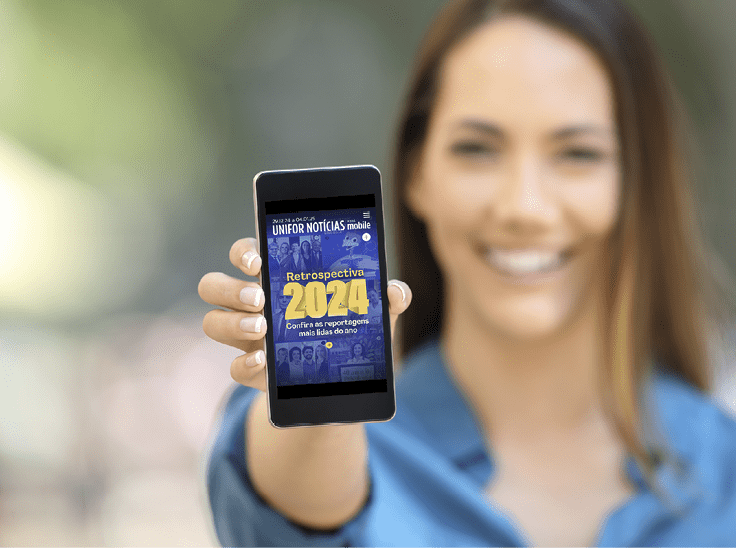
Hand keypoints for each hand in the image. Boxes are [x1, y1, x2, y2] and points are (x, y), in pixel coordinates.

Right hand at [198, 238, 411, 390]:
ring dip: (232, 323)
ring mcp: (248, 338)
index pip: (244, 254)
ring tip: (262, 328)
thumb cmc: (352, 328)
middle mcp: (253, 304)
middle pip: (213, 285)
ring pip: (213, 323)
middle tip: (260, 298)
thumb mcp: (373, 313)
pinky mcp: (255, 371)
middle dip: (230, 288)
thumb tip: (396, 292)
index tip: (258, 261)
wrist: (345, 378)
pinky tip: (264, 361)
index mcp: (276, 278)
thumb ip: (387, 299)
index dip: (243, 252)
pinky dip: (244, 364)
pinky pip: (233, 368)